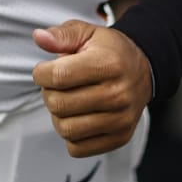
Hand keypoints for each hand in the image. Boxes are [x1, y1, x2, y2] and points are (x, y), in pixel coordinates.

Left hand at [31, 19, 152, 157]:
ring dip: (58, 116)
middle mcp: (118, 94)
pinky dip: (70, 135)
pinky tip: (78, 117)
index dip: (41, 73)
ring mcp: (120, 119)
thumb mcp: (87, 33)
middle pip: (58, 105)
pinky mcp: (119, 137)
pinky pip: (77, 148)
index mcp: (108, 64)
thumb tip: (39, 37)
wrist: (142, 71)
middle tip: (57, 85)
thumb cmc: (110, 52)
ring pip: (66, 129)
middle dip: (48, 93)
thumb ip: (62, 34)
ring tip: (68, 100)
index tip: (45, 70)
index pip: (58, 76)